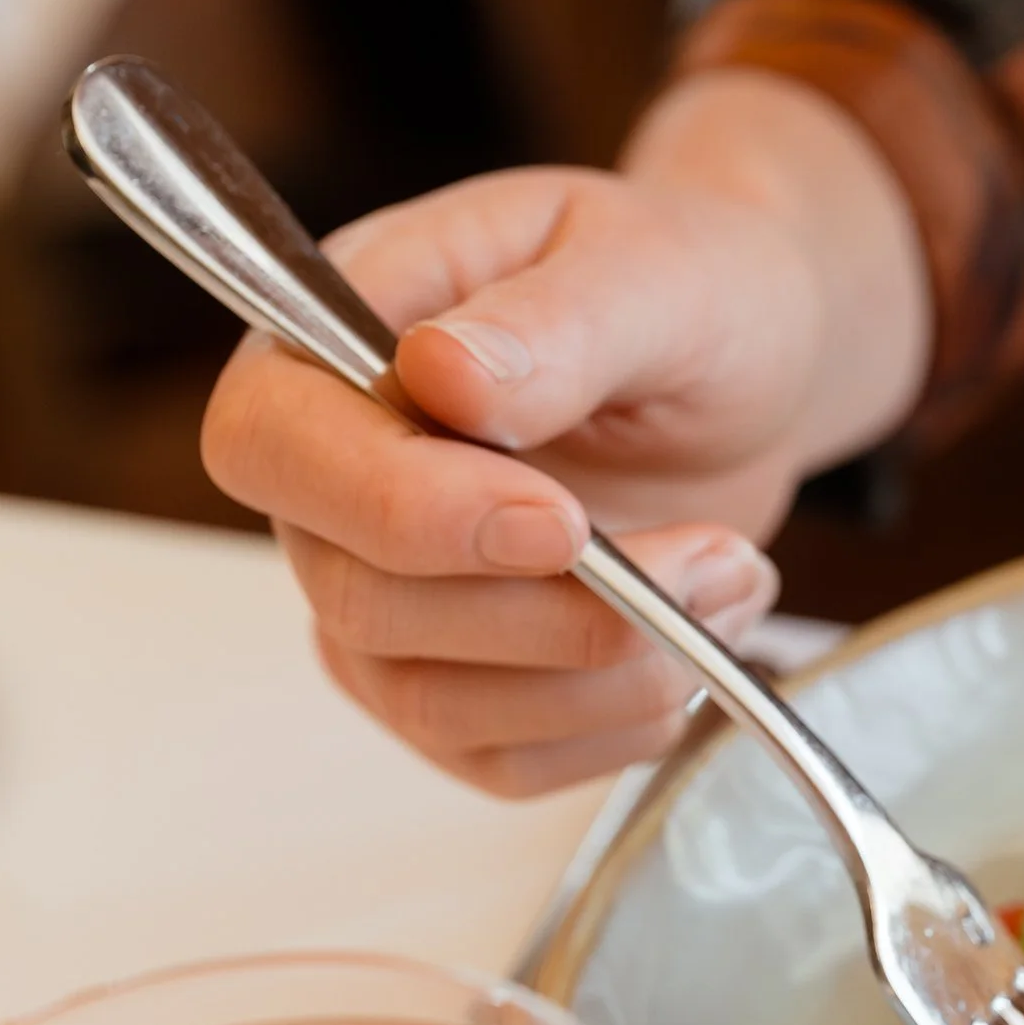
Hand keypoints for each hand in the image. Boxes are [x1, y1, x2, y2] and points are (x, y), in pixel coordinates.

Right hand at [203, 71, 929, 793]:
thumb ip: (551, 324)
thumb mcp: (651, 268)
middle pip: (359, 602)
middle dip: (552, 611)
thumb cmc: (688, 283)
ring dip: (603, 673)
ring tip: (730, 580)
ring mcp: (386, 590)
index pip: (272, 445)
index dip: (400, 509)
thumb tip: (443, 376)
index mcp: (334, 334)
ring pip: (430, 700)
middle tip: (710, 558)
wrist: (751, 361)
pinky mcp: (459, 676)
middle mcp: (334, 475)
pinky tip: (701, 638)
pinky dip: (617, 722)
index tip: (562, 522)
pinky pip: (500, 757)